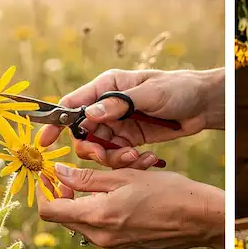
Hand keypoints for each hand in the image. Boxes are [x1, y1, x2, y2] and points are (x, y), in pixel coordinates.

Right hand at [38, 68, 224, 168]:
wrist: (203, 104)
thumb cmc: (177, 88)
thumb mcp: (149, 93)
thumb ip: (119, 104)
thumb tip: (89, 114)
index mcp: (106, 87)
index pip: (72, 104)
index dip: (56, 122)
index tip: (45, 142)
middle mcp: (107, 106)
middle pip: (83, 133)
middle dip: (92, 149)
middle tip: (106, 156)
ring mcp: (119, 125)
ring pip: (101, 150)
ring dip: (114, 158)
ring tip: (135, 157)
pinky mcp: (131, 140)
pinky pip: (119, 157)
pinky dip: (129, 162)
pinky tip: (147, 159)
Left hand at [38, 164, 223, 248]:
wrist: (200, 219)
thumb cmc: (167, 191)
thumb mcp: (125, 176)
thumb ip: (87, 178)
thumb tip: (59, 173)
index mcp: (97, 216)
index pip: (50, 211)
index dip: (44, 192)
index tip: (49, 178)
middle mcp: (101, 239)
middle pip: (66, 219)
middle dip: (66, 198)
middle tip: (78, 177)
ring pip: (84, 227)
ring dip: (86, 208)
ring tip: (108, 188)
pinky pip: (102, 236)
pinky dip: (103, 219)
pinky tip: (124, 205)